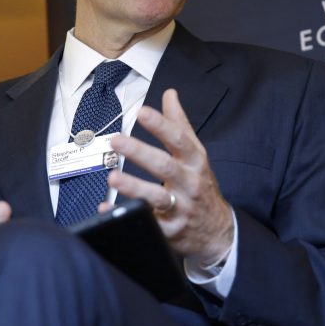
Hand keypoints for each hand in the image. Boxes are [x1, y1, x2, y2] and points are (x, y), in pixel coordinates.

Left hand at [104, 89, 233, 264]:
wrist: (217, 231)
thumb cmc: (201, 185)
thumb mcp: (196, 154)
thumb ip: (180, 124)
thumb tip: (169, 94)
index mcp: (195, 161)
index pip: (179, 139)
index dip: (161, 125)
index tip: (142, 111)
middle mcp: (189, 183)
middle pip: (165, 166)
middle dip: (140, 152)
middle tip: (116, 140)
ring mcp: (180, 208)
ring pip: (156, 197)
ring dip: (133, 187)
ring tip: (112, 177)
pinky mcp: (170, 231)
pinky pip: (146, 223)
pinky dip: (125, 214)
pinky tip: (107, 208)